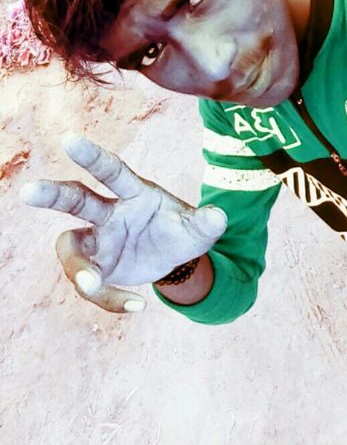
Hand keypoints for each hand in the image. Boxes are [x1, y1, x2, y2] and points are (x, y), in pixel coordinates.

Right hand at [20, 134, 226, 312]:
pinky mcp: (97, 265)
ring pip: (72, 249)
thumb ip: (207, 223)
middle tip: (29, 191)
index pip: (112, 171)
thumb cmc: (183, 230)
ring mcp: (99, 239)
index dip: (93, 156)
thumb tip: (219, 217)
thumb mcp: (200, 229)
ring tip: (93, 286)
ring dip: (78, 268)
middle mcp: (110, 212)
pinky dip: (108, 297)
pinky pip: (91, 284)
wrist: (175, 256)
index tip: (70, 140)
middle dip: (53, 194)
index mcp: (135, 193)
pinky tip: (136, 304)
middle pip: (77, 199)